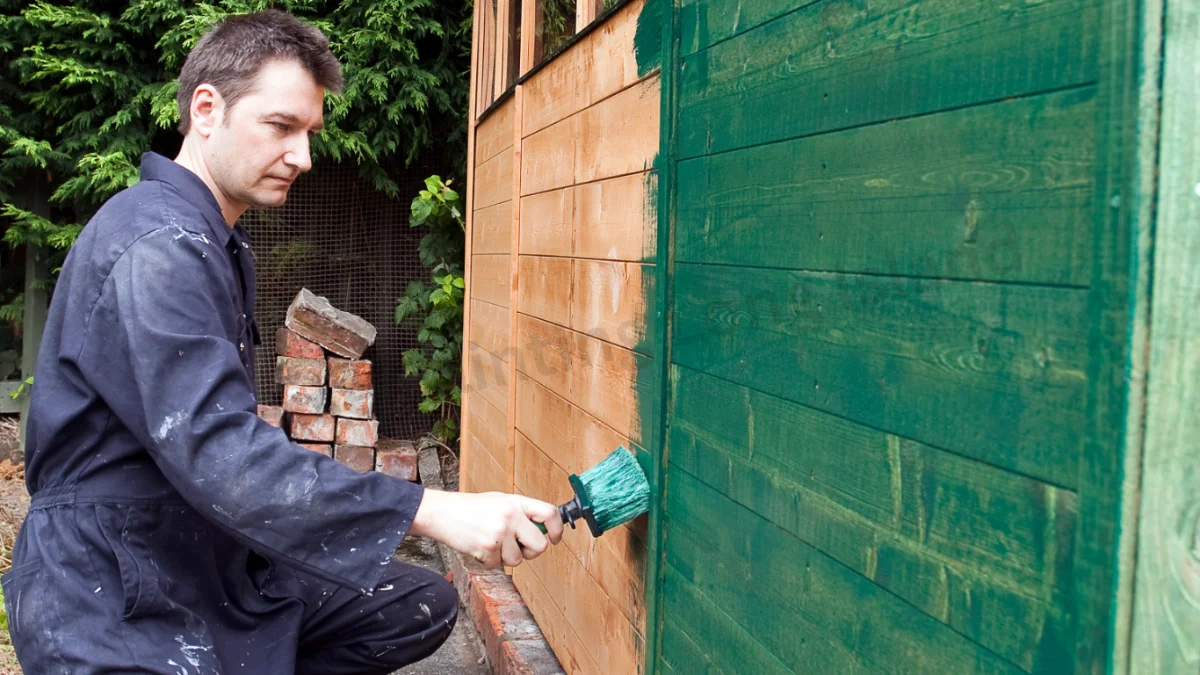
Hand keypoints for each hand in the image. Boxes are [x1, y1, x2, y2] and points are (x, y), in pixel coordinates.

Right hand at [409, 489, 563, 568]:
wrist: (442, 513)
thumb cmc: (469, 508)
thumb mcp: (499, 501)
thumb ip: (520, 513)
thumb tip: (541, 531)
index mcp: (516, 502)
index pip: (550, 513)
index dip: (557, 529)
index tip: (554, 538)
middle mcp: (511, 516)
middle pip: (539, 545)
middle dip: (531, 552)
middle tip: (519, 548)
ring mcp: (500, 533)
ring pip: (517, 559)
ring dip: (506, 557)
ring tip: (491, 543)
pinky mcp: (488, 549)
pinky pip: (498, 566)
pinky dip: (490, 562)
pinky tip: (479, 547)